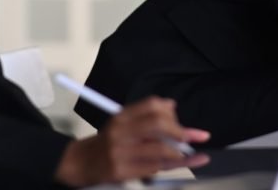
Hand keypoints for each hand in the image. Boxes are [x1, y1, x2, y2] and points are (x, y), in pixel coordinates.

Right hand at [54, 96, 209, 186]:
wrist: (81, 164)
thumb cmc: (108, 141)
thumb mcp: (123, 122)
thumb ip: (146, 114)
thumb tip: (172, 106)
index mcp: (122, 116)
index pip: (150, 106)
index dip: (170, 111)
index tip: (183, 118)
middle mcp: (121, 131)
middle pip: (157, 124)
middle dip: (180, 131)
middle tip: (196, 136)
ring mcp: (121, 152)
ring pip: (158, 149)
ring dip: (180, 153)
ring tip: (195, 155)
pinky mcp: (121, 172)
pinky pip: (151, 167)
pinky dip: (169, 165)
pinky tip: (184, 163)